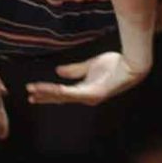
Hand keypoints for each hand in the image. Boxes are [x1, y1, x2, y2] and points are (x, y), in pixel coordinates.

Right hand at [26, 52, 146, 105]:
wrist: (132, 65)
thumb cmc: (115, 65)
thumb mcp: (91, 65)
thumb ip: (74, 70)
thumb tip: (58, 71)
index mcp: (85, 91)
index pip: (62, 94)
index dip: (47, 93)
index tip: (34, 92)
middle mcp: (86, 97)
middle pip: (60, 98)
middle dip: (44, 96)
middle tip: (29, 96)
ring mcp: (89, 97)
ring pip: (62, 96)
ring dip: (46, 93)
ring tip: (33, 90)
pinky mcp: (93, 94)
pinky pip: (70, 92)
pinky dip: (57, 91)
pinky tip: (47, 88)